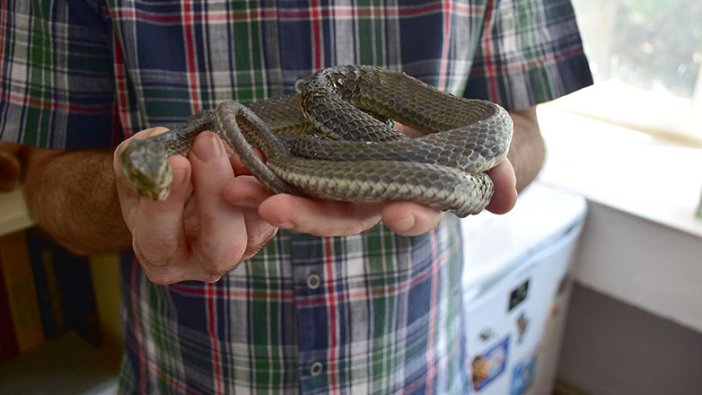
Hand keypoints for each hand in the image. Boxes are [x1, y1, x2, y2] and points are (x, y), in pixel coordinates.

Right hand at [114, 128, 276, 283]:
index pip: (161, 240)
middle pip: (222, 245)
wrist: (184, 184)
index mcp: (161, 257)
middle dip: (215, 192)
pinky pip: (273, 207)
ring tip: (231, 145)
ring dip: (248, 183)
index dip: (167, 204)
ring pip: (257, 227)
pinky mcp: (267, 227)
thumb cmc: (154, 181)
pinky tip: (250, 152)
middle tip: (206, 143)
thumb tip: (160, 140)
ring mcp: (243, 250)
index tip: (174, 163)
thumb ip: (138, 157)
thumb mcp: (134, 168)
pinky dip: (263, 177)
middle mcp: (205, 263)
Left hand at [224, 158, 516, 236]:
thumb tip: (508, 197)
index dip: (410, 216)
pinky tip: (236, 159)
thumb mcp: (491, 154)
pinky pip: (295, 169)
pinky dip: (266, 168)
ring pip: (308, 197)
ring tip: (234, 186)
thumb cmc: (467, 147)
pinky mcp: (328, 164)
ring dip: (272, 193)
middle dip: (308, 215)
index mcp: (417, 201)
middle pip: (344, 215)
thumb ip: (500, 172)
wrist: (440, 131)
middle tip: (271, 207)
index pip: (415, 213)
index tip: (398, 215)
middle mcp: (377, 201)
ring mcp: (349, 185)